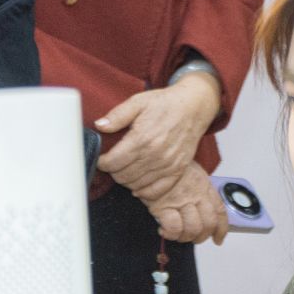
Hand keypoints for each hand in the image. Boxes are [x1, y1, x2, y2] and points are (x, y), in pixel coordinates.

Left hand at [95, 75, 220, 195]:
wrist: (194, 106)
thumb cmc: (165, 103)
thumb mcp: (138, 102)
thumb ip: (117, 115)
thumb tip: (99, 126)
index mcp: (142, 138)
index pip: (113, 162)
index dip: (102, 162)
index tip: (102, 157)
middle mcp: (155, 155)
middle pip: (122, 176)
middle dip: (113, 170)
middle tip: (114, 161)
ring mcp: (168, 165)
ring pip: (136, 185)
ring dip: (126, 180)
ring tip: (125, 168)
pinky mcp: (177, 170)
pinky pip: (155, 191)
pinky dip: (144, 190)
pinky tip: (138, 182)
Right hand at [135, 161, 228, 245]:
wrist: (151, 157)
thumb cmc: (169, 165)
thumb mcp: (191, 171)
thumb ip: (198, 187)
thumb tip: (200, 207)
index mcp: (204, 186)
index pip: (219, 211)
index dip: (221, 229)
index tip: (218, 239)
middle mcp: (196, 194)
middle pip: (208, 224)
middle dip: (201, 236)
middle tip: (191, 238)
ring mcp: (181, 200)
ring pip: (193, 229)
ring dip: (185, 237)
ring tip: (176, 234)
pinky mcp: (163, 206)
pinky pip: (174, 227)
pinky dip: (170, 234)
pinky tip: (164, 231)